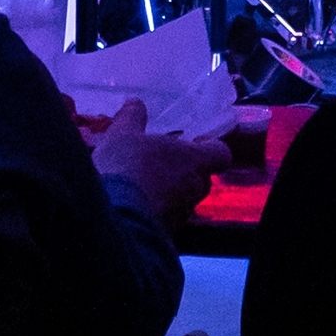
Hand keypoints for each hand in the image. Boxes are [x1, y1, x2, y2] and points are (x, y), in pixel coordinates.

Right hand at [93, 119, 233, 220]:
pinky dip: (156, 209)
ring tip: (143, 184)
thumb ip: (132, 117)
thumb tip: (135, 103)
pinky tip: (133, 203)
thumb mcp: (122, 135)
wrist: (114, 218)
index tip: (195, 143)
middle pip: (202, 177)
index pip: (221, 153)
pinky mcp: (166, 231)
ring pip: (184, 199)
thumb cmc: (126, 167)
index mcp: (194, 160)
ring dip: (170, 191)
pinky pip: (167, 216)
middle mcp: (195, 187)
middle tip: (163, 162)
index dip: (211, 147)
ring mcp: (182, 213)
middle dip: (186, 170)